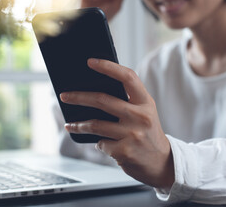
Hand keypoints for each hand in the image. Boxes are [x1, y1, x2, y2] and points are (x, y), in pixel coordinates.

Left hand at [60, 59, 174, 187]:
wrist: (162, 162)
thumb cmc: (147, 133)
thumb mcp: (145, 112)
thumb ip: (127, 101)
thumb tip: (93, 91)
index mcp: (146, 102)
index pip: (127, 77)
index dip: (108, 67)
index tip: (90, 62)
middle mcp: (140, 116)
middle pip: (102, 100)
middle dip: (78, 97)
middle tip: (64, 96)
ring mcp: (132, 134)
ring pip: (95, 124)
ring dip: (78, 125)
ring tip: (70, 125)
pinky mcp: (124, 151)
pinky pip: (101, 144)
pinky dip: (99, 144)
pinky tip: (103, 144)